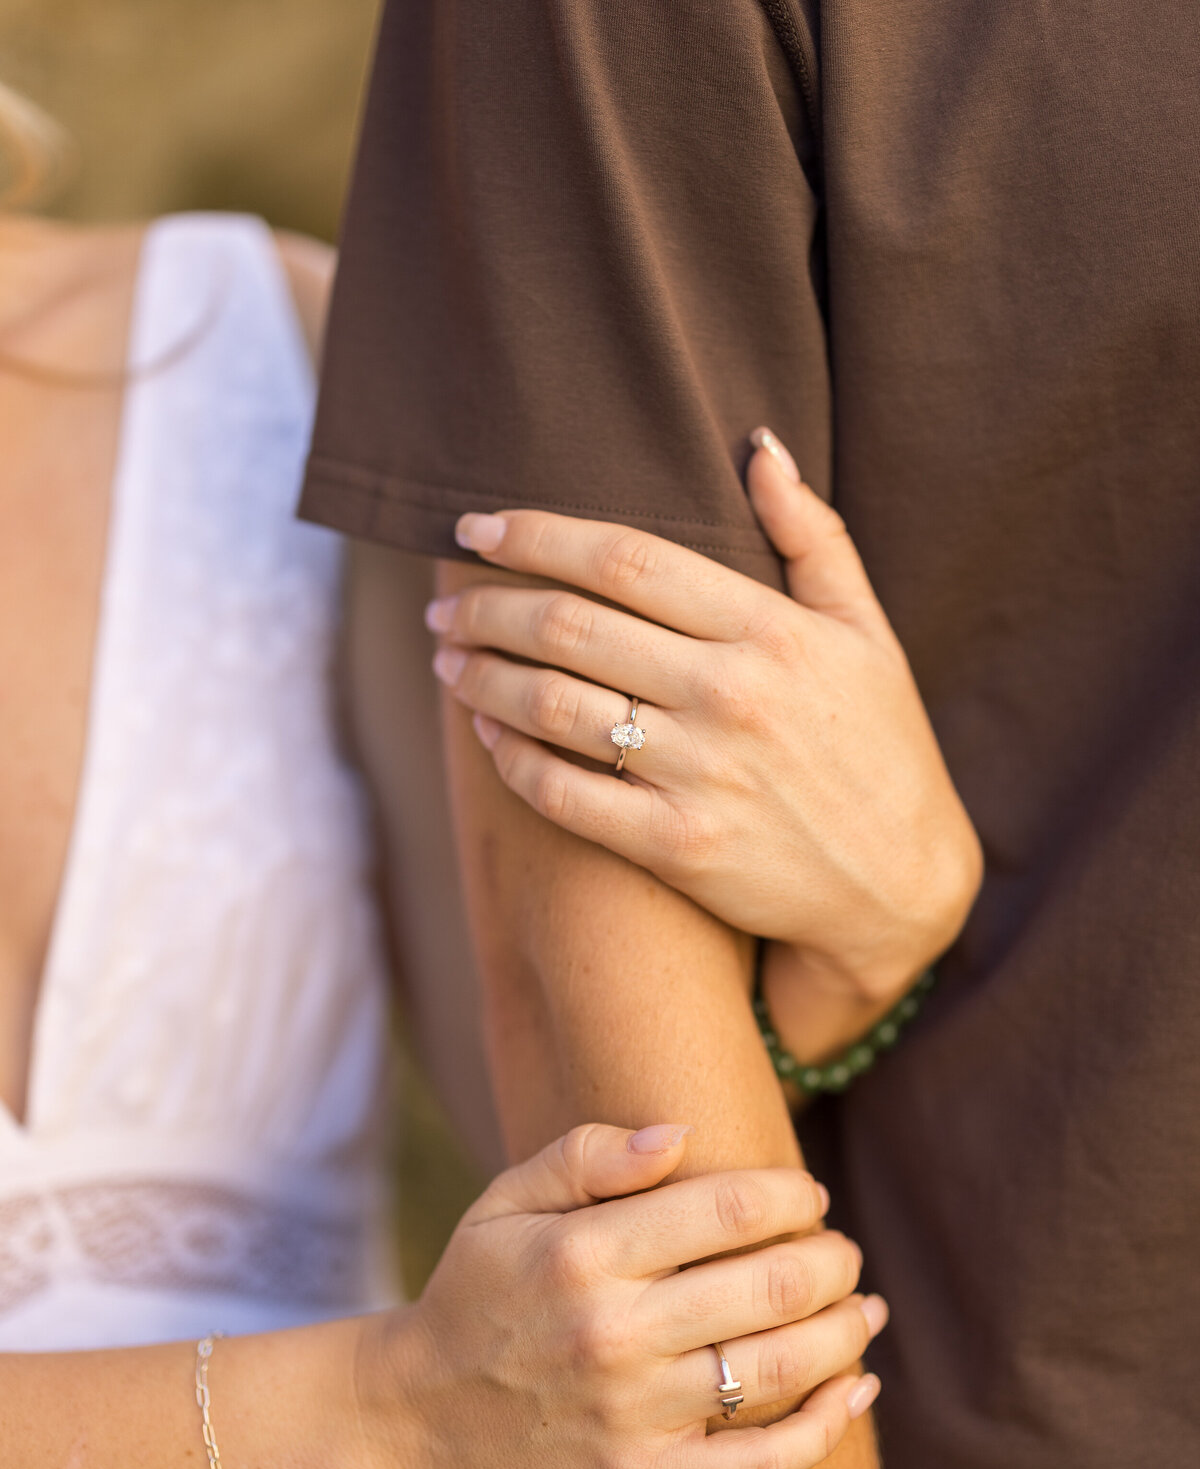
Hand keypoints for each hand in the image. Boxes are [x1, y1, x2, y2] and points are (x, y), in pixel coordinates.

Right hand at [369, 1124, 883, 1468]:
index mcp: (583, 1253)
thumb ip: (588, 1155)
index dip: (790, 1196)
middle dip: (832, 1260)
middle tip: (843, 1251)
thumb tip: (681, 1135)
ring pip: (781, 1368)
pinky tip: (858, 1390)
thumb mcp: (505, 1201)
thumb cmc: (477, 1292)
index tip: (807, 1195)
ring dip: (846, 1332)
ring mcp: (632, 1415)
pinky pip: (762, 1463)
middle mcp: (613, 1333)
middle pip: (772, 1286)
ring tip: (865, 1309)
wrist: (418, 1418)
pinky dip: (828, 1426)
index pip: (728, 1209)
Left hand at [427, 430, 980, 1014]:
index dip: (535, 534)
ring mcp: (701, 773)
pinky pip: (563, 794)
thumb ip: (813, 535)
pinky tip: (487, 733)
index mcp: (771, 629)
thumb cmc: (882, 748)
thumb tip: (758, 444)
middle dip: (487, 607)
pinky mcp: (677, 846)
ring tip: (449, 661)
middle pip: (571, 626)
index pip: (624, 558)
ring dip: (481, 676)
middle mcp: (731, 694)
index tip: (476, 526)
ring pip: (554, 705)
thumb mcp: (868, 632)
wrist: (901, 886)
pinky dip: (511, 758)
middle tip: (446, 604)